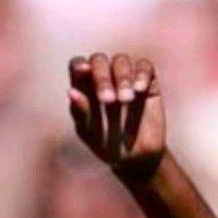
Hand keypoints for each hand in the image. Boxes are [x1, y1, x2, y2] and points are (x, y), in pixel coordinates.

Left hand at [67, 53, 166, 179]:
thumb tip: (70, 91)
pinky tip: (139, 90)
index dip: (79, 65)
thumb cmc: (106, 144)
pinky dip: (141, 74)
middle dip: (102, 77)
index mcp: (84, 88)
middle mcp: (103, 78)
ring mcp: (125, 78)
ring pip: (121, 60)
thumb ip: (81, 112)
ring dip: (122, 78)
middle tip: (107, 100)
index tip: (83, 71)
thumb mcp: (91, 132)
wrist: (136, 157)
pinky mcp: (147, 82)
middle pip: (99, 60)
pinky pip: (145, 66)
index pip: (77, 66)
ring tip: (125, 100)